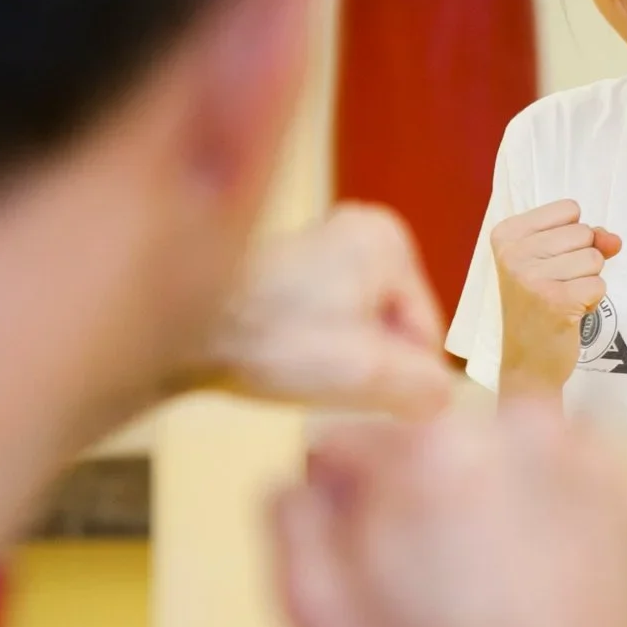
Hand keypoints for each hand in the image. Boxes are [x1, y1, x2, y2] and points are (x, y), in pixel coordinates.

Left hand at [202, 203, 451, 419]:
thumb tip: (442, 398)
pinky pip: (325, 322)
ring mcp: (318, 245)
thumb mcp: (368, 372)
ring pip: (358, 329)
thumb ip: (425, 386)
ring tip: (303, 372)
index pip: (428, 333)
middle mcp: (358, 229)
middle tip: (328, 383)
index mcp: (389, 240)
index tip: (362, 393)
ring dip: (340, 361)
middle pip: (394, 328)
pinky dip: (311, 348)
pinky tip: (284, 361)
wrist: (183, 330)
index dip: (403, 377)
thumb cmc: (278, 341)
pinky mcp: (285, 270)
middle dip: (370, 365)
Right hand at [272, 403, 626, 626]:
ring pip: (501, 445)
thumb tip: (309, 468)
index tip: (357, 536)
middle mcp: (518, 429)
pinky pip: (566, 470)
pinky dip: (547, 503)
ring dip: (485, 486)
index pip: (356, 436)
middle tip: (425, 570)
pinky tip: (536, 569)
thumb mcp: (311, 608)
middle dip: (416, 487)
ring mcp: (587, 459)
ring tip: (487, 575)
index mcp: (432, 446)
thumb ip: (292, 511)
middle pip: (431, 436)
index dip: (343, 492)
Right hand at [493, 201, 621, 394]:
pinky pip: (599, 284)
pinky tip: (569, 313)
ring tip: (562, 299)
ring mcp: (531, 277)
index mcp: (506, 235)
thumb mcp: (553, 261)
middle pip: (583, 232)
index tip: (547, 263)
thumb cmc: (539, 306)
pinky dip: (592, 301)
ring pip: (594, 258)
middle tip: (555, 286)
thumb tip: (613, 240)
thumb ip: (587, 239)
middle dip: (581, 260)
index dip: (571, 238)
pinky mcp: (555, 301)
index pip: (569, 209)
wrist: (527, 363)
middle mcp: (513, 253)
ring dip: (587, 281)